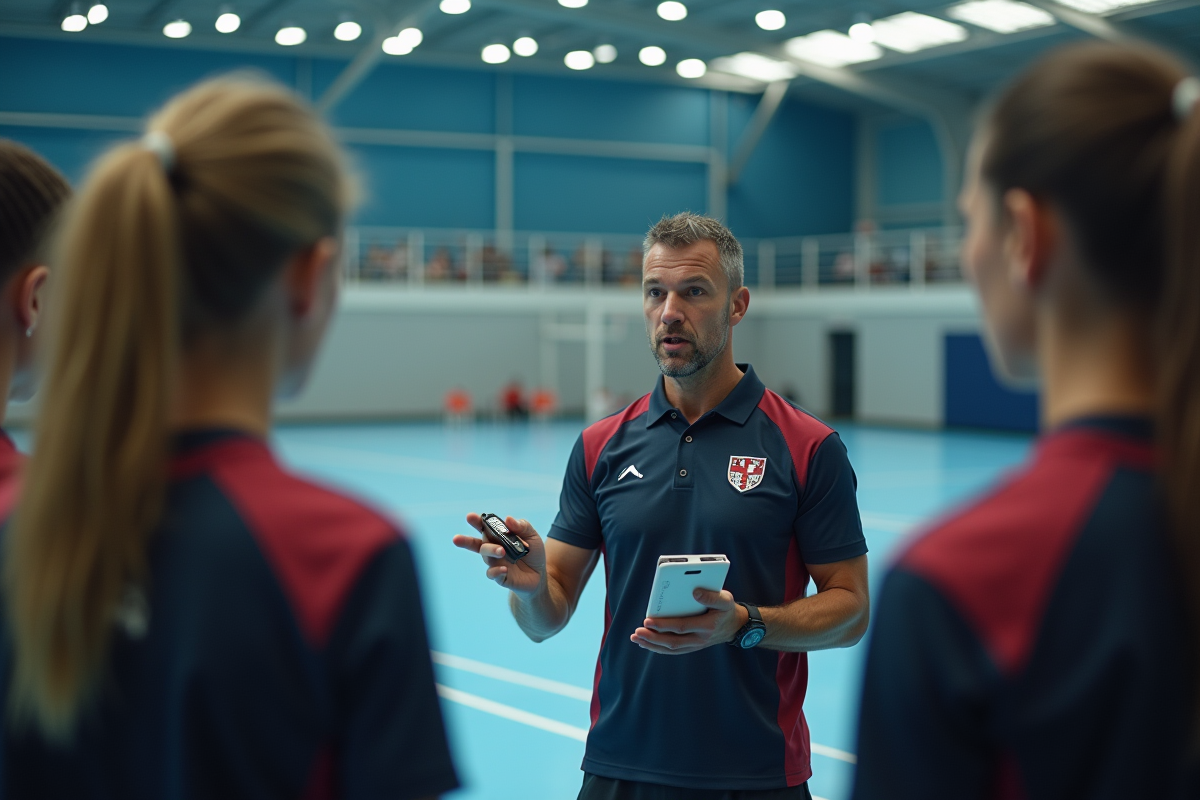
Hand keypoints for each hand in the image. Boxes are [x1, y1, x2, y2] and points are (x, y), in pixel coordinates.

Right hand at [452, 514, 546, 597]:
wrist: (541, 574)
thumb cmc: (533, 553)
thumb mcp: (532, 536)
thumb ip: (522, 526)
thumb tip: (508, 518)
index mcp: (499, 537)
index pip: (485, 527)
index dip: (476, 522)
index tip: (469, 517)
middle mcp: (493, 549)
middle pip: (478, 544)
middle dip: (467, 541)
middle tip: (457, 538)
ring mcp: (495, 563)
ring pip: (486, 556)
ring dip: (491, 551)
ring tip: (502, 551)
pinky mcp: (500, 577)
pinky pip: (492, 573)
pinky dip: (496, 571)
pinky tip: (504, 569)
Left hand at [630, 589, 747, 654]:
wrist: (735, 626)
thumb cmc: (727, 609)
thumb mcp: (726, 600)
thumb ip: (712, 596)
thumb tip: (694, 592)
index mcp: (707, 626)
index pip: (682, 627)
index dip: (664, 625)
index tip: (648, 620)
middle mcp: (700, 639)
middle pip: (672, 642)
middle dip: (653, 638)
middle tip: (637, 632)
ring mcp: (695, 645)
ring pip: (671, 649)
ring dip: (652, 645)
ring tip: (636, 638)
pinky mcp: (691, 646)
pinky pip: (673, 650)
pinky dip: (658, 648)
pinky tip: (647, 643)